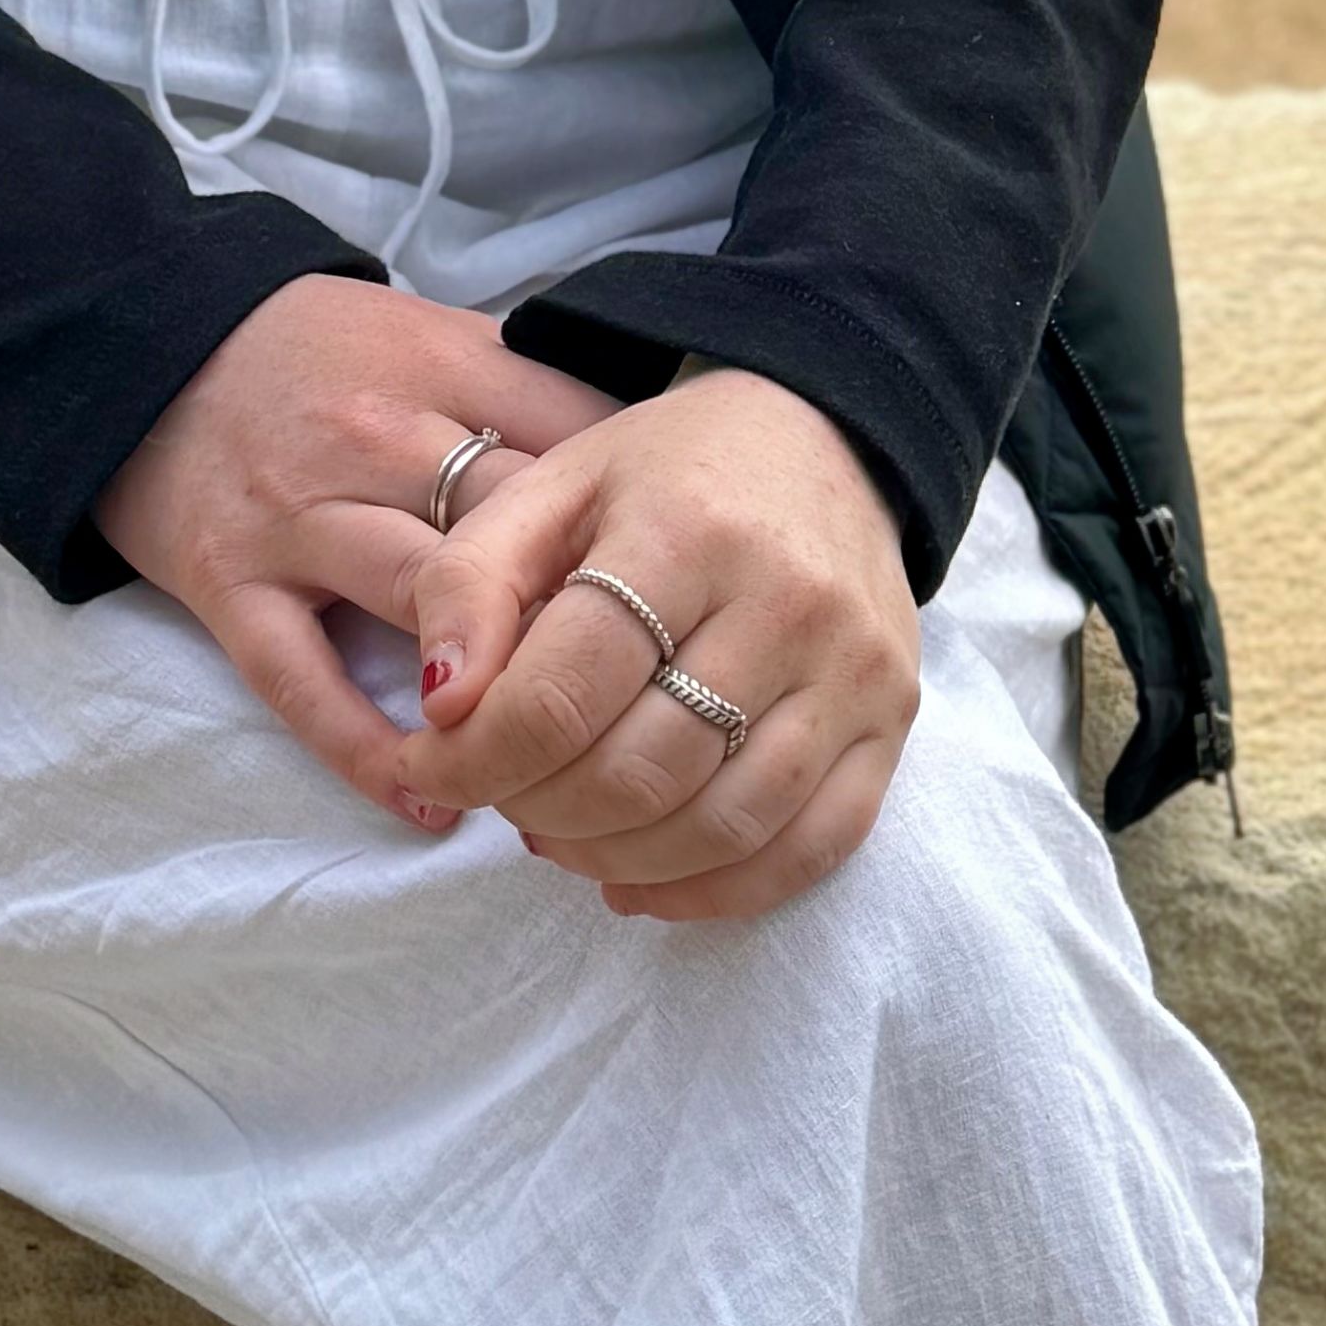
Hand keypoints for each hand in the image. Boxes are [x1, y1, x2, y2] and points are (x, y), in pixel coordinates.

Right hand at [96, 275, 619, 829]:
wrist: (142, 343)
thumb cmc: (314, 351)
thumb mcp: (426, 330)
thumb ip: (525, 389)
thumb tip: (652, 465)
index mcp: (436, 363)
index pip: (571, 437)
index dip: (638, 518)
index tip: (685, 589)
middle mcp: (373, 435)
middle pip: (512, 526)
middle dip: (585, 611)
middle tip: (651, 694)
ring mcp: (298, 516)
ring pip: (426, 601)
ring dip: (501, 686)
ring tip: (564, 764)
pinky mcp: (231, 588)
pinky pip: (306, 685)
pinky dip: (371, 752)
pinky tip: (439, 801)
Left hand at [391, 366, 920, 922]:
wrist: (828, 432)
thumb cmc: (671, 469)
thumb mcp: (555, 484)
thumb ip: (472, 581)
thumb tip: (441, 706)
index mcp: (686, 530)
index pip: (565, 690)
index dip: (478, 754)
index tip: (431, 762)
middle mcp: (785, 604)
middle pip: (640, 771)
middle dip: (540, 807)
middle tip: (499, 795)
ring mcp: (851, 672)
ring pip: (720, 826)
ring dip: (614, 858)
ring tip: (557, 834)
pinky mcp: (894, 724)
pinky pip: (807, 851)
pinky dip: (712, 893)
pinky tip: (638, 882)